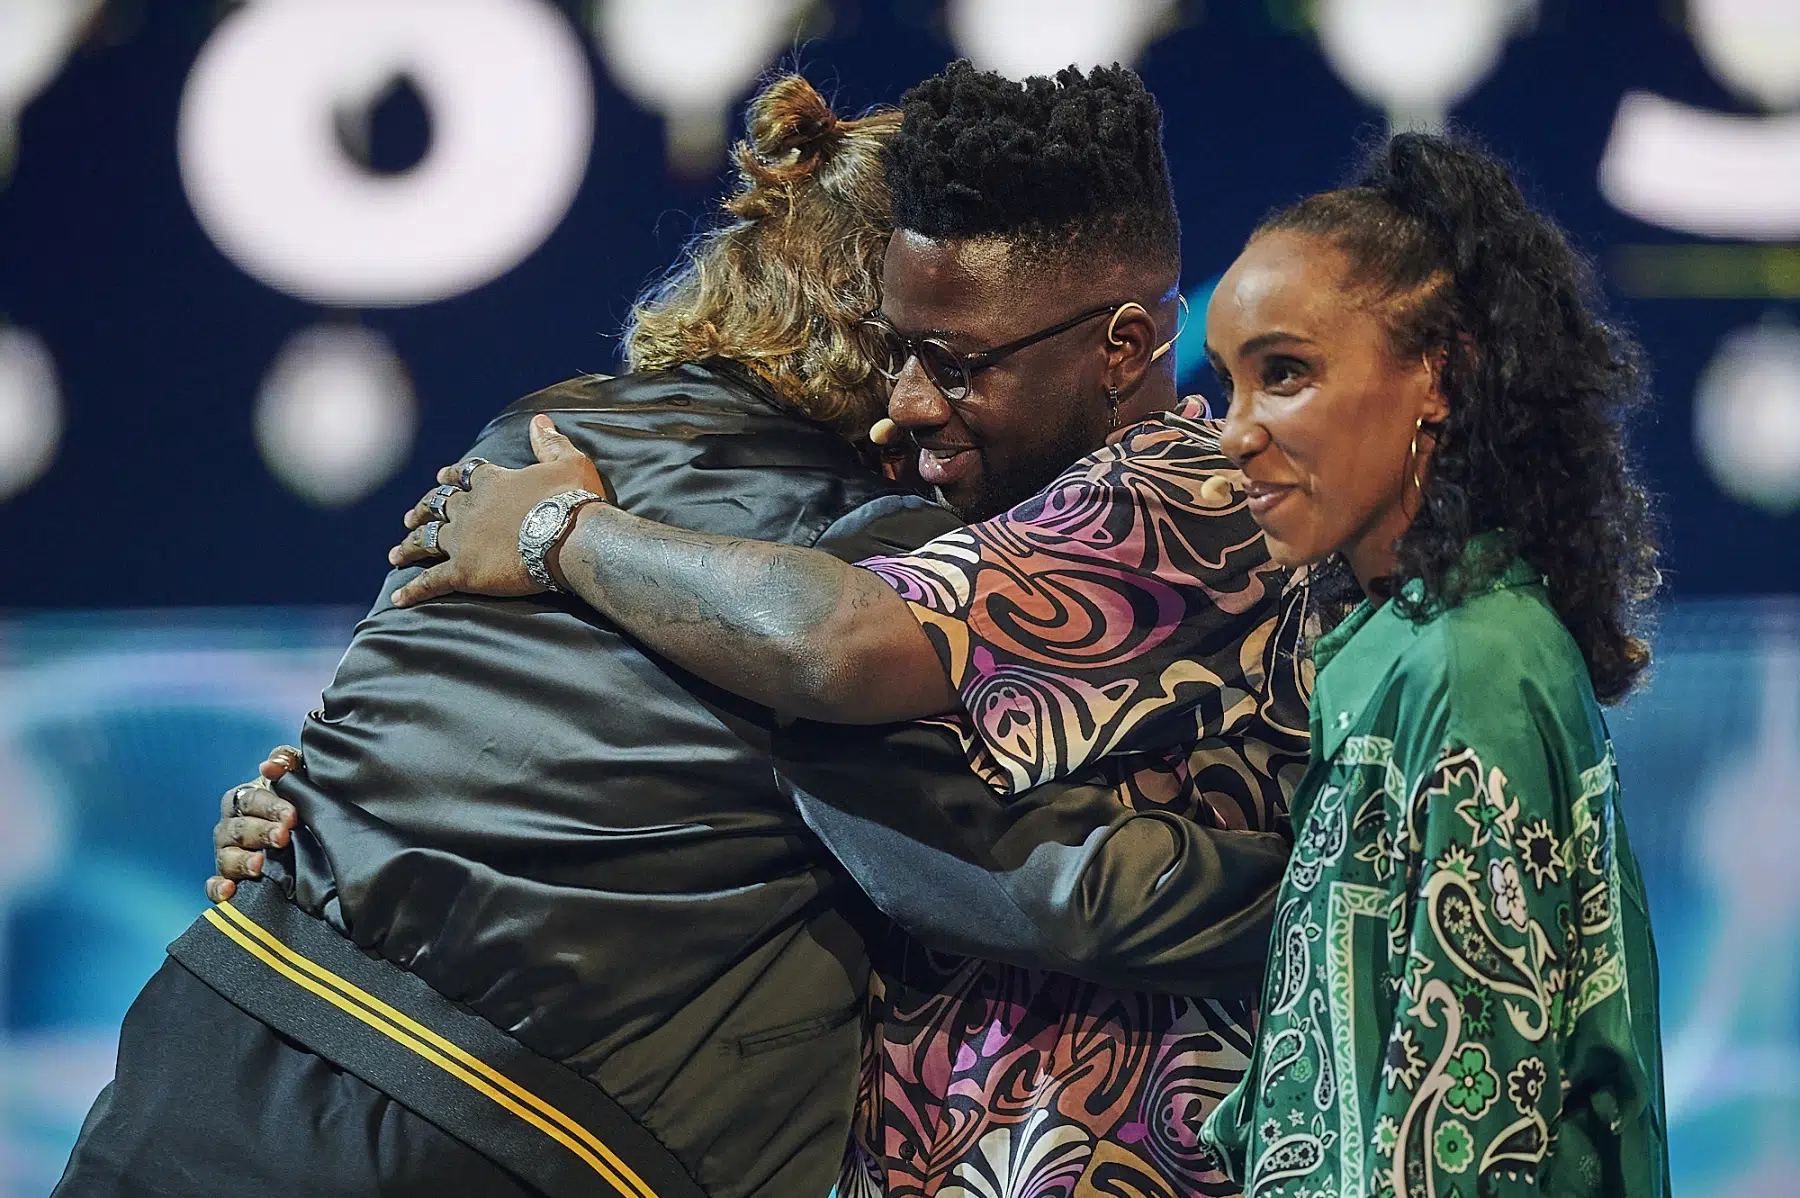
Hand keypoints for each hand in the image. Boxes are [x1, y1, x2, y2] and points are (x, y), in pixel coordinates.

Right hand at [205, 745, 301, 902]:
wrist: (306, 843)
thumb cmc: (295, 805)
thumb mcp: (297, 778)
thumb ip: (287, 762)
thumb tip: (271, 764)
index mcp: (244, 801)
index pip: (251, 799)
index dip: (270, 806)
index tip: (291, 815)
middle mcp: (231, 828)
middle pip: (239, 829)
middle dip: (261, 832)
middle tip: (282, 836)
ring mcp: (227, 855)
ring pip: (226, 857)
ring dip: (241, 861)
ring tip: (259, 865)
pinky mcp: (228, 880)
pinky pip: (214, 886)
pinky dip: (218, 889)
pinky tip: (230, 891)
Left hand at [388, 415, 606, 607]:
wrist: (568, 537)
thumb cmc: (571, 500)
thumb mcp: (567, 462)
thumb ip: (550, 442)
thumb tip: (539, 420)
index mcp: (492, 483)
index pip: (465, 475)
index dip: (452, 475)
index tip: (441, 477)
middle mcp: (469, 509)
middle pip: (437, 507)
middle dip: (423, 511)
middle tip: (411, 517)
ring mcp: (461, 540)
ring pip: (426, 541)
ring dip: (409, 546)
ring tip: (396, 554)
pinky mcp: (462, 571)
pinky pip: (431, 581)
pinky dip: (413, 590)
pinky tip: (397, 598)